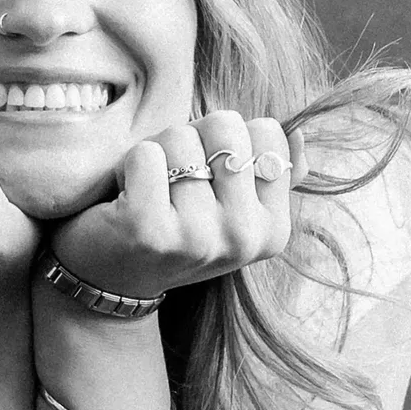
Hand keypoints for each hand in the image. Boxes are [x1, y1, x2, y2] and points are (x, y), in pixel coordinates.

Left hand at [48, 110, 301, 301]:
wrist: (110, 283)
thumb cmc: (175, 231)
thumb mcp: (231, 211)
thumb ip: (269, 176)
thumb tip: (300, 135)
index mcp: (273, 230)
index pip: (267, 132)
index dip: (228, 139)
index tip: (209, 176)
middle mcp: (243, 237)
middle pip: (225, 125)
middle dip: (191, 138)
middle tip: (173, 179)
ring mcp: (197, 236)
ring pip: (179, 137)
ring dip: (155, 154)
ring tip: (148, 190)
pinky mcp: (149, 228)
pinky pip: (145, 153)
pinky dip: (126, 165)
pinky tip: (124, 197)